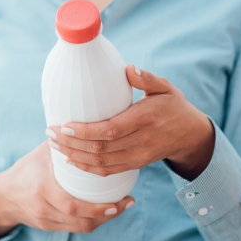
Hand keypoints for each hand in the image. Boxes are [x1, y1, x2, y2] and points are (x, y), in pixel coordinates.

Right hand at [0, 142, 134, 240]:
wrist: (3, 196)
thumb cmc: (26, 169)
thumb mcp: (41, 154)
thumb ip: (63, 144)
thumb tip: (87, 125)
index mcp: (42, 189)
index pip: (74, 205)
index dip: (100, 208)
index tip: (122, 198)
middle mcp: (44, 208)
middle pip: (82, 221)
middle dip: (109, 215)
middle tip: (127, 202)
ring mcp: (47, 221)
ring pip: (82, 227)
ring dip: (104, 219)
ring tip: (121, 206)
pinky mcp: (50, 228)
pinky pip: (76, 228)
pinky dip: (93, 221)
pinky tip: (106, 212)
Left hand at [46, 65, 214, 180]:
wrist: (190, 134)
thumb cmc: (174, 105)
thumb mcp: (166, 87)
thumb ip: (147, 79)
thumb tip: (129, 69)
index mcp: (145, 120)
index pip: (110, 131)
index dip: (85, 132)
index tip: (65, 124)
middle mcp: (141, 142)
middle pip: (100, 149)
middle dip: (71, 143)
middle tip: (50, 132)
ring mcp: (138, 157)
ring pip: (101, 163)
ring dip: (74, 155)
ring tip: (54, 144)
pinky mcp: (135, 164)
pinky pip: (108, 171)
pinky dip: (86, 168)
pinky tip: (70, 159)